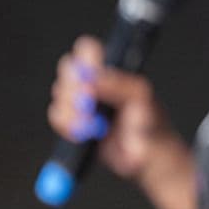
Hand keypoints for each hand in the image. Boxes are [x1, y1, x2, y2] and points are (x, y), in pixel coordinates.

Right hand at [47, 36, 176, 179]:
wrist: (146, 158)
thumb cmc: (151, 125)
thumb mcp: (141, 98)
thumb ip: (118, 84)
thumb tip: (90, 81)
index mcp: (111, 70)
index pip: (87, 50)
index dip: (82, 61)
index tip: (89, 83)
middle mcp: (92, 83)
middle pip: (67, 71)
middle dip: (74, 90)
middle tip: (89, 108)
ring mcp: (81, 103)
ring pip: (59, 96)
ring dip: (72, 113)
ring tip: (93, 127)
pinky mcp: (73, 122)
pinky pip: (57, 118)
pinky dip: (67, 128)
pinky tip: (84, 135)